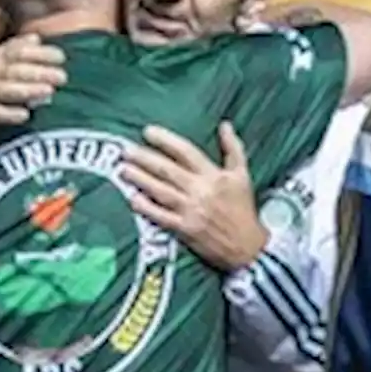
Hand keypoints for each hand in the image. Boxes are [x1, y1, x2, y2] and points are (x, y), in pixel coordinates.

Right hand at [0, 34, 65, 128]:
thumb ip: (11, 49)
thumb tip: (37, 38)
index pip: (18, 51)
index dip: (40, 52)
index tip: (61, 57)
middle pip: (15, 70)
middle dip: (40, 72)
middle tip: (62, 77)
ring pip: (5, 89)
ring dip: (28, 90)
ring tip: (48, 91)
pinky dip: (8, 113)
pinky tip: (25, 115)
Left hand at [121, 122, 265, 270]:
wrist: (247, 247)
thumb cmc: (243, 209)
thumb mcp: (242, 175)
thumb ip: (233, 148)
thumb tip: (225, 124)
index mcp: (213, 175)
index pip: (185, 151)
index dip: (165, 140)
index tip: (147, 132)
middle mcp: (200, 190)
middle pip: (167, 170)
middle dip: (144, 158)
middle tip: (126, 150)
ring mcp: (191, 210)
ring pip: (160, 190)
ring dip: (140, 179)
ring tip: (123, 169)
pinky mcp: (184, 229)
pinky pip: (161, 216)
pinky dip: (146, 207)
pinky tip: (132, 198)